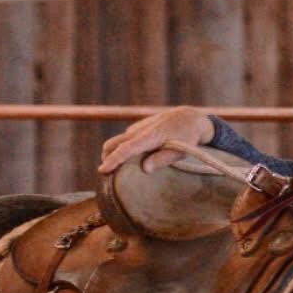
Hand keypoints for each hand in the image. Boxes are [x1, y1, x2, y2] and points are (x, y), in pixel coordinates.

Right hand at [99, 106, 215, 174]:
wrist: (189, 117)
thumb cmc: (187, 137)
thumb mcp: (181, 151)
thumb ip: (163, 159)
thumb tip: (145, 169)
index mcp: (150, 136)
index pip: (127, 148)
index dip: (114, 160)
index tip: (102, 170)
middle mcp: (140, 130)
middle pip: (113, 143)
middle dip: (106, 157)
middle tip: (105, 174)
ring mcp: (138, 128)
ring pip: (117, 141)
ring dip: (112, 154)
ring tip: (112, 170)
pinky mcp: (138, 129)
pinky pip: (124, 140)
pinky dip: (120, 149)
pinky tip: (126, 159)